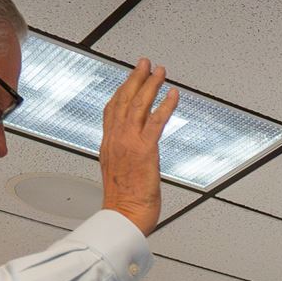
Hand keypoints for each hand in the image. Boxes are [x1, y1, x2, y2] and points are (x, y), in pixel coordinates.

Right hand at [99, 59, 179, 235]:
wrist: (123, 217)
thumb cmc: (123, 203)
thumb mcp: (116, 173)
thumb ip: (121, 157)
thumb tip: (129, 153)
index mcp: (108, 145)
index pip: (111, 110)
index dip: (121, 90)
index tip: (129, 78)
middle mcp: (116, 140)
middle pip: (124, 100)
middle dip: (135, 79)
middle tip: (145, 63)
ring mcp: (129, 143)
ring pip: (139, 106)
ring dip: (151, 85)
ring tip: (160, 71)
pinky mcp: (145, 150)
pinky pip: (156, 122)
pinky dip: (165, 105)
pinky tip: (173, 94)